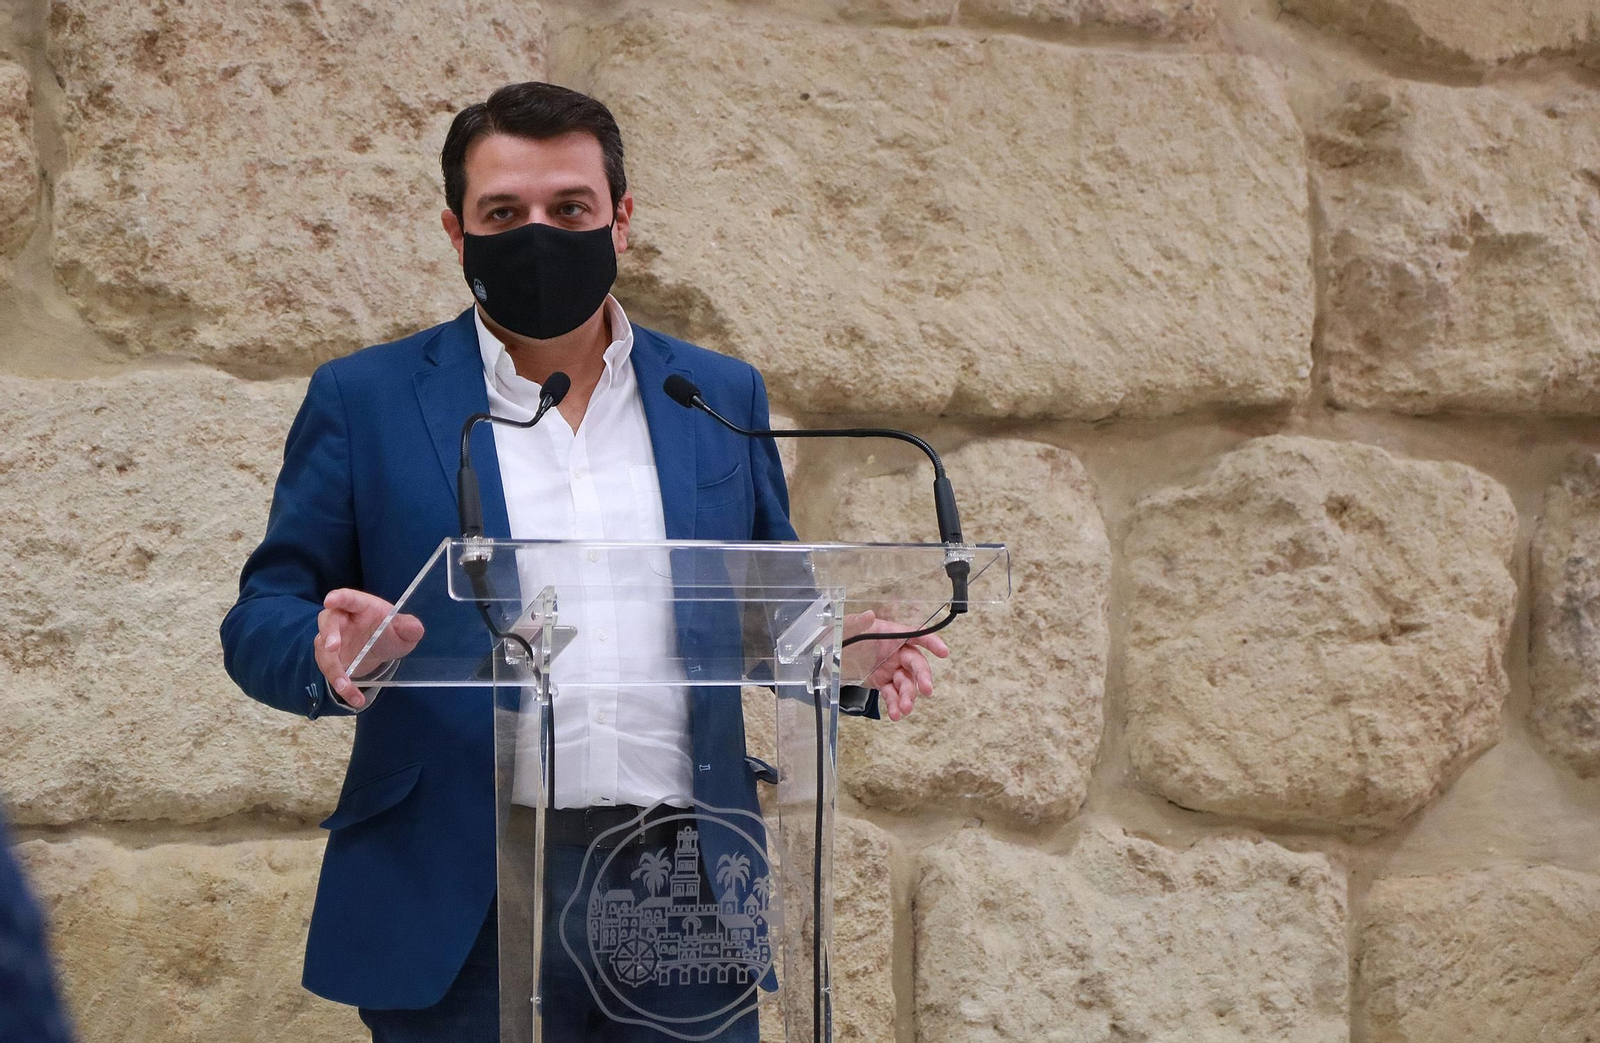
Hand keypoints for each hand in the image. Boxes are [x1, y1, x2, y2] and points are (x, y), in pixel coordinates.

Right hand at [313, 588, 424, 709]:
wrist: (380, 648)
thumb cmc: (389, 631)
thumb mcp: (404, 630)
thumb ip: (409, 627)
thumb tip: (415, 628)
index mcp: (360, 606)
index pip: (348, 598)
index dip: (339, 598)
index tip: (330, 601)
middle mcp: (341, 620)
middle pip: (327, 622)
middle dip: (328, 635)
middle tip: (332, 648)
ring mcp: (332, 640)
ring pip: (324, 652)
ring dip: (334, 670)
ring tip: (345, 686)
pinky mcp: (330, 660)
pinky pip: (331, 673)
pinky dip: (342, 687)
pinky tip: (356, 699)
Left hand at [841, 610, 950, 721]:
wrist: (830, 656)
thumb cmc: (842, 635)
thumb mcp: (846, 627)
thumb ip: (858, 622)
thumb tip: (868, 615)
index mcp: (891, 635)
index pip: (916, 635)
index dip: (931, 642)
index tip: (944, 652)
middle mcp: (896, 652)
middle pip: (916, 664)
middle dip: (923, 677)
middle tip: (927, 690)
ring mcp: (892, 669)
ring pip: (907, 683)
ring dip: (908, 696)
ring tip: (905, 709)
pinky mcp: (884, 683)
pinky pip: (893, 695)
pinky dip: (895, 705)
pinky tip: (895, 714)